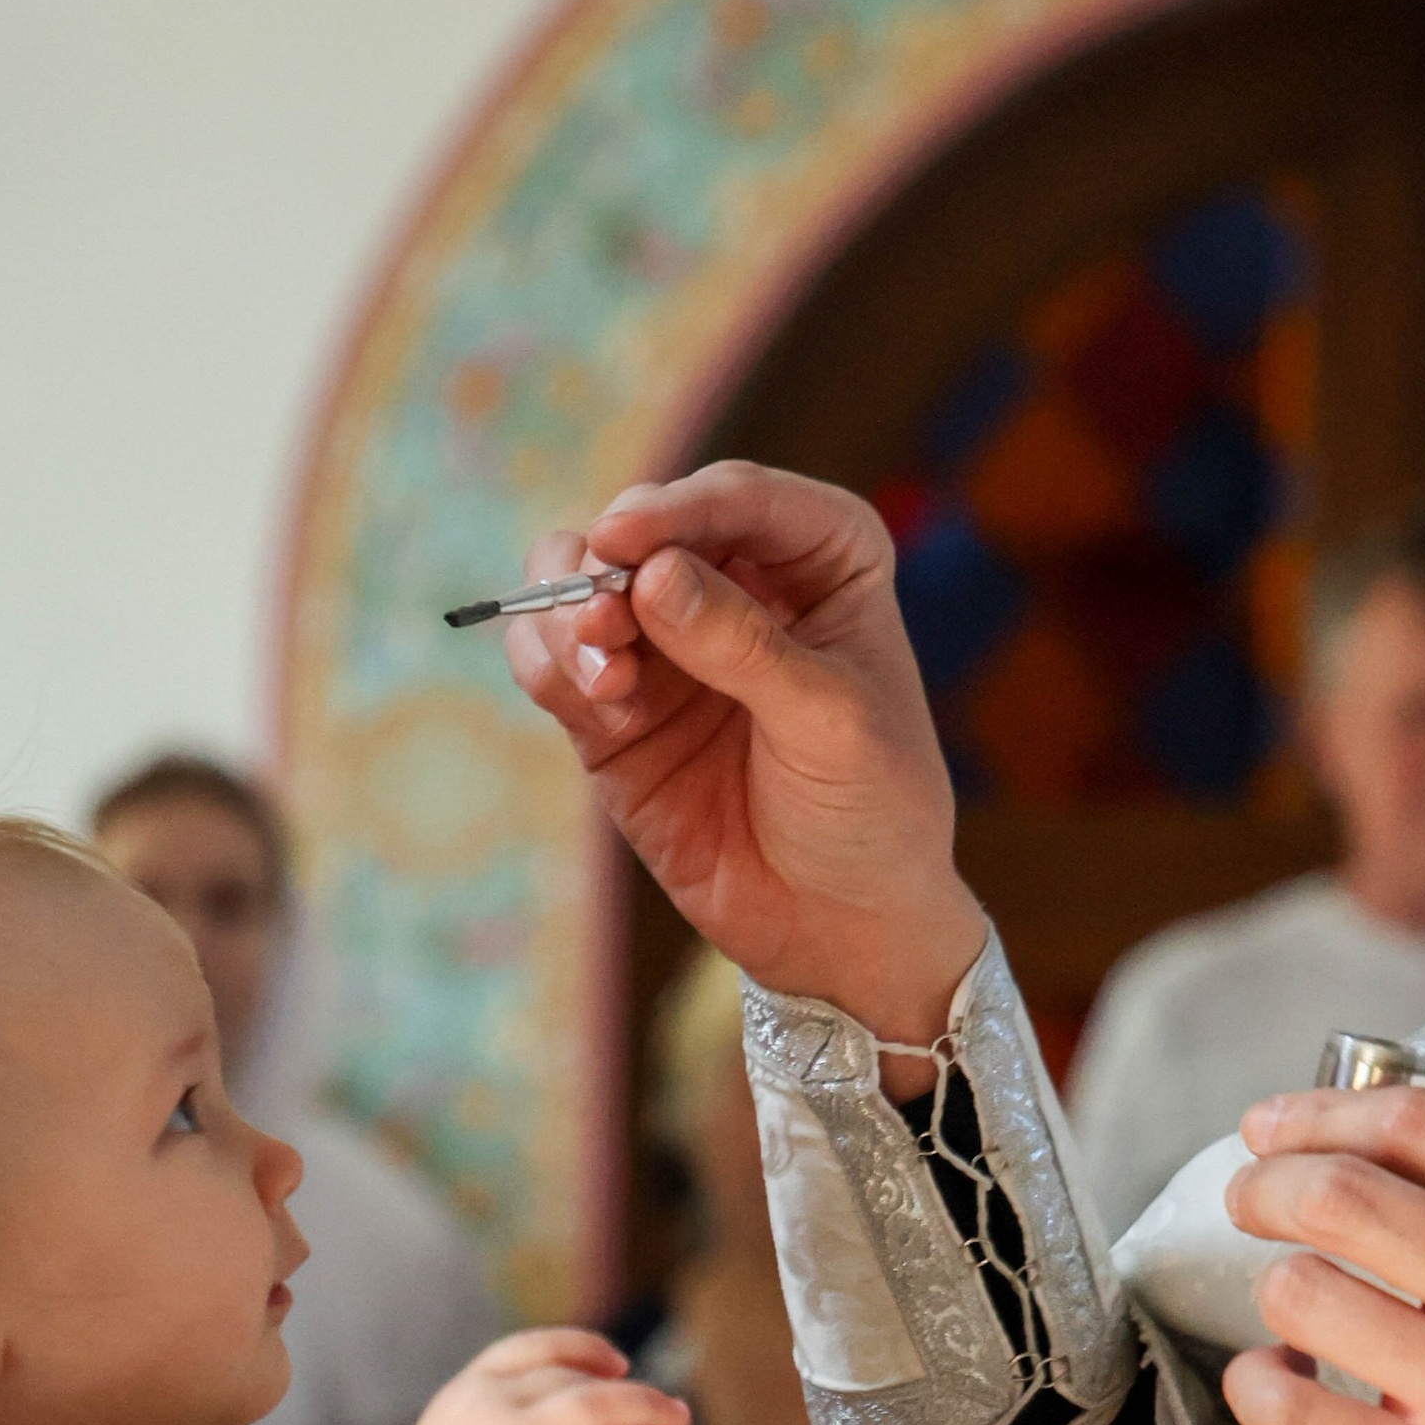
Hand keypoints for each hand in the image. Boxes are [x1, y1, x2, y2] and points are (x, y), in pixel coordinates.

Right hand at [396, 1329, 687, 1424]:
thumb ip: (523, 1424)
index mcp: (469, 1392)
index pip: (534, 1348)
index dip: (584, 1349)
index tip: (619, 1366)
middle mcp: (490, 1410)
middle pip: (578, 1381)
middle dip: (635, 1392)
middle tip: (673, 1410)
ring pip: (599, 1410)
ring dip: (647, 1414)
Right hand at [503, 461, 985, 1060]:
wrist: (842, 924)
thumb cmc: (871, 810)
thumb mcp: (831, 722)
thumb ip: (743, 646)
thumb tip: (649, 577)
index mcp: (819, 557)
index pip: (735, 500)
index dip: (675, 509)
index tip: (625, 543)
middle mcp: (735, 584)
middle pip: (641, 528)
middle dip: (606, 562)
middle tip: (600, 620)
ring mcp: (666, 647)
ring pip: (579, 585)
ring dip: (569, 616)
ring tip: (602, 675)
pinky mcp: (615, 714)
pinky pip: (555, 665)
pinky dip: (553, 669)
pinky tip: (600, 707)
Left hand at [1221, 1083, 1424, 1424]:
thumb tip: (1387, 1156)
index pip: (1418, 1125)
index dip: (1322, 1114)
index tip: (1277, 1126)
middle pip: (1338, 1195)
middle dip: (1267, 1186)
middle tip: (1253, 1198)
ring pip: (1300, 1290)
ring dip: (1277, 1287)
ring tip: (1298, 1304)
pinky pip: (1285, 1410)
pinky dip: (1256, 1382)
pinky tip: (1281, 1377)